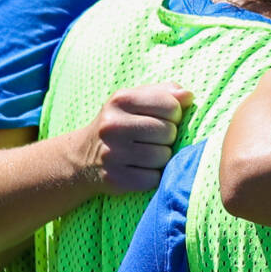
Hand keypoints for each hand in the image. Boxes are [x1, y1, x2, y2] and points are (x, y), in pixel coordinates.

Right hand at [78, 85, 192, 193]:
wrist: (82, 157)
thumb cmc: (121, 123)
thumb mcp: (136, 101)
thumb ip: (165, 93)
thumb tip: (188, 96)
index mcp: (121, 100)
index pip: (171, 106)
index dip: (174, 114)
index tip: (162, 119)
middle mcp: (113, 125)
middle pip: (168, 132)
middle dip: (168, 137)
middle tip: (153, 139)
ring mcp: (111, 153)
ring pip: (163, 156)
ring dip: (162, 157)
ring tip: (147, 153)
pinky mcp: (114, 178)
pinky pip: (153, 179)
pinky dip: (152, 176)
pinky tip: (140, 169)